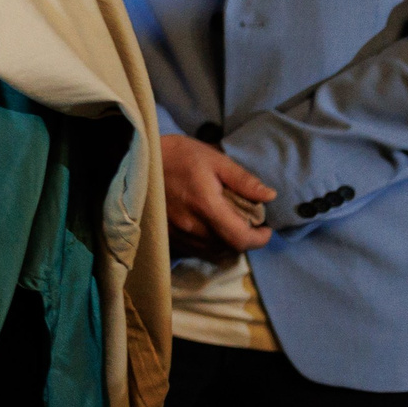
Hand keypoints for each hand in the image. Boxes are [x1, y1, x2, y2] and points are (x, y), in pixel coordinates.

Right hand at [160, 132, 274, 254]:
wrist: (138, 160)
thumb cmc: (179, 155)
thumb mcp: (215, 159)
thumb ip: (243, 180)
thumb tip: (269, 196)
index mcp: (206, 205)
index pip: (240, 238)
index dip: (259, 239)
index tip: (265, 229)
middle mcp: (191, 225)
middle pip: (228, 247)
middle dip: (244, 238)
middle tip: (247, 222)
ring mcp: (177, 233)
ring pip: (212, 251)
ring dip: (226, 242)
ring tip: (228, 224)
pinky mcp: (167, 235)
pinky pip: (195, 249)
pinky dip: (209, 243)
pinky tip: (209, 227)